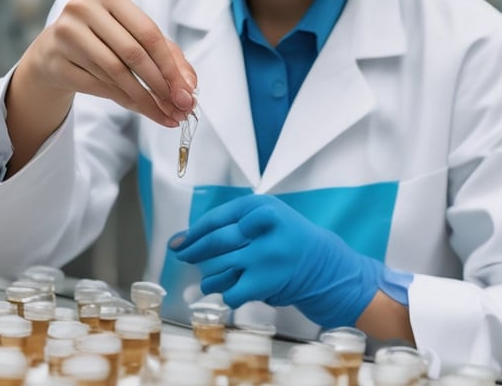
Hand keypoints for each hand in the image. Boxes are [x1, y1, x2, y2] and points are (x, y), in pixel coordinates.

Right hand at [20, 0, 196, 126]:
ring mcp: (64, 34)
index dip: (170, 65)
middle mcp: (82, 9)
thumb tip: (189, 87)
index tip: (187, 91)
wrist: (54, 49)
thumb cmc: (105, 39)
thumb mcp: (137, 37)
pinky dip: (123, 100)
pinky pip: (97, 86)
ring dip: (145, 99)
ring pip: (115, 73)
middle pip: (132, 53)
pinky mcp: (55, 61)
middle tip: (179, 108)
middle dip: (160, 85)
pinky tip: (140, 108)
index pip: (148, 32)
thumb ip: (169, 56)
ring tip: (165, 114)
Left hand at [171, 194, 381, 327]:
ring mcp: (263, 256)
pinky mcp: (264, 282)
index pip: (217, 219)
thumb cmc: (284, 239)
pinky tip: (236, 289)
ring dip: (211, 276)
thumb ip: (230, 224)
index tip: (179, 241)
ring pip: (217, 269)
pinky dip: (228, 294)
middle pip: (215, 242)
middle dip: (194, 251)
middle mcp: (262, 229)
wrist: (322, 265)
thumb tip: (181, 240)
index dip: (193, 232)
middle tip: (184, 255)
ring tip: (216, 276)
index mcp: (261, 207)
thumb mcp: (265, 217)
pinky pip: (229, 293)